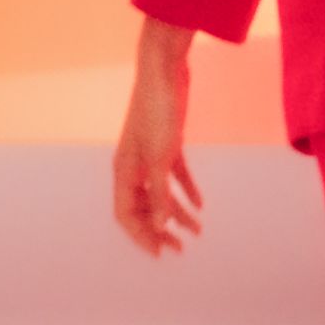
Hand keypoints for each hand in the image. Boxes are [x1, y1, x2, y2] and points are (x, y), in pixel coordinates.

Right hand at [108, 20, 206, 255]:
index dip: (141, 236)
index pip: (126, 215)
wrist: (164, 71)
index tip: (161, 253)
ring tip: (197, 231)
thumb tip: (159, 227)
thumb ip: (159, 193)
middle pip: (142, 208)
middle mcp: (133, 166)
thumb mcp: (161, 156)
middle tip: (179, 249)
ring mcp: (149, 155)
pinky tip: (200, 205)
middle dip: (159, 230)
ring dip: (176, 214)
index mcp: (124, 171)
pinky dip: (186, 191)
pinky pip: (174, 176)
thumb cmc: (158, 111)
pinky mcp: (167, 145)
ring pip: (160, 194)